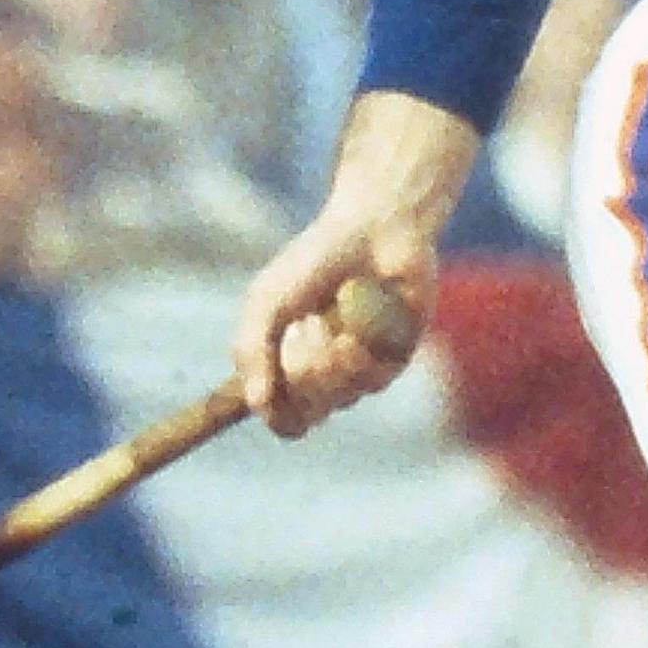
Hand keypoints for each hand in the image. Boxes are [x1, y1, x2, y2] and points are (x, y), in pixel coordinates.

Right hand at [232, 93, 473, 436]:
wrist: (373, 228)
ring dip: (329, 357)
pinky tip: (359, 314)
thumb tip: (255, 402)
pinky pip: (373, 379)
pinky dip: (358, 348)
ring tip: (330, 317)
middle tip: (305, 327)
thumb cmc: (315, 260)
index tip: (271, 378)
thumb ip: (251, 351)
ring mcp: (364, 369)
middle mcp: (329, 374)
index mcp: (293, 364)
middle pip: (309, 415)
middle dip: (300, 371)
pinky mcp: (396, 356)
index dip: (275, 409)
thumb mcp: (267, 302)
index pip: (284, 420)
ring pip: (341, 398)